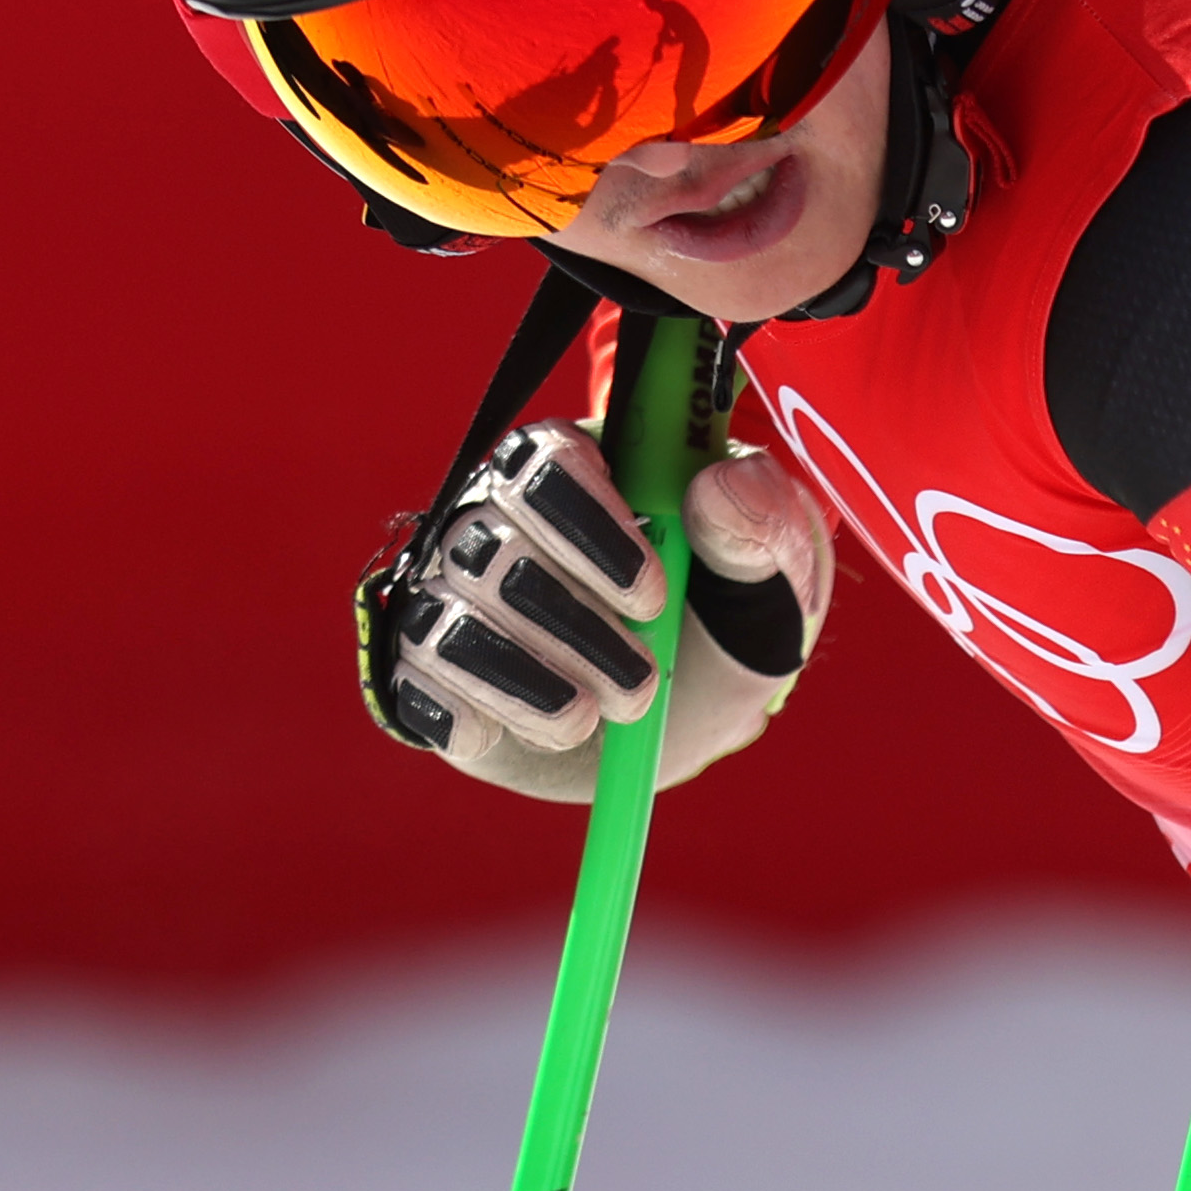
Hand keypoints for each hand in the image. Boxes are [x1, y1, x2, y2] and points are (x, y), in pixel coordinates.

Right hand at [367, 421, 833, 799]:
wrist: (694, 707)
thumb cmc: (730, 614)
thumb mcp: (775, 575)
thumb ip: (763, 525)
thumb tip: (718, 489)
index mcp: (577, 468)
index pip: (542, 461)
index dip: (587, 526)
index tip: (652, 595)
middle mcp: (497, 521)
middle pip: (490, 551)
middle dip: (571, 626)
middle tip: (644, 684)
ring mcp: (453, 596)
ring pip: (446, 623)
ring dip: (528, 681)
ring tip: (601, 716)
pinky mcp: (429, 672)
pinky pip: (415, 686)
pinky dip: (474, 714)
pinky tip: (541, 729)